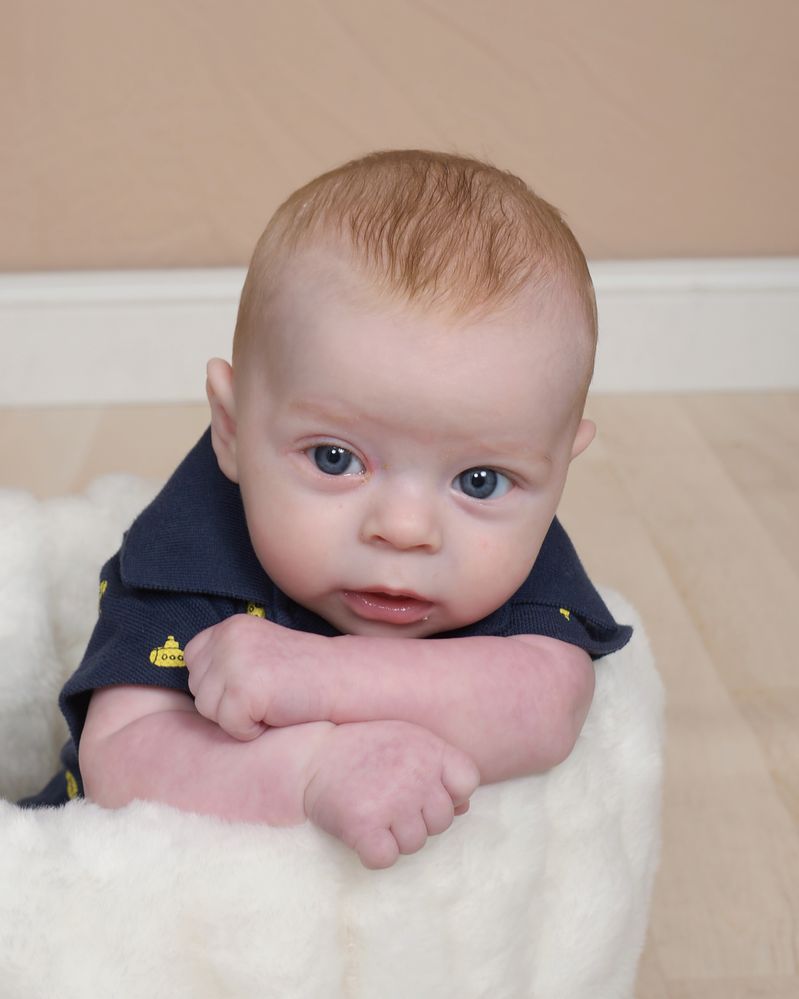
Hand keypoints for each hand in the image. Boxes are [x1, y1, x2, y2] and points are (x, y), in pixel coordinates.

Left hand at [185, 615, 329, 739]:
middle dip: (225, 702)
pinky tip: (275, 712)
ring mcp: (234, 662)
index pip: (192, 659)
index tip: (250, 681)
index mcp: (230, 626)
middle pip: (196, 688)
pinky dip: (251, 730)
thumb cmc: (302, 674)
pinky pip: (229, 726)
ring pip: (207, 710)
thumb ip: (225, 658)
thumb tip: (192, 684)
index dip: (217, 681)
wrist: (341, 678)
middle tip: (266, 693)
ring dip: (237, 717)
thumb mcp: (257, 652)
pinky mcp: (244, 689)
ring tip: (270, 701)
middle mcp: (227, 638)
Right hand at [304, 720, 479, 868]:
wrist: (309, 755)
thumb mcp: (406, 742)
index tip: (422, 788)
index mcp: (430, 749)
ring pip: (416, 843)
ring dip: (395, 837)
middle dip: (419, 819)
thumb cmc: (362, 748)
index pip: (468, 781)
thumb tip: (464, 807)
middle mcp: (415, 774)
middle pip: (442, 820)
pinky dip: (373, 852)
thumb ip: (438, 768)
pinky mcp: (363, 824)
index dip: (449, 791)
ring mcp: (391, 800)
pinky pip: (386, 858)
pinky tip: (361, 831)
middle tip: (388, 801)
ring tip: (372, 811)